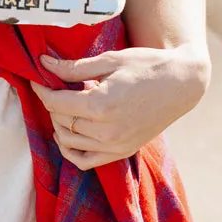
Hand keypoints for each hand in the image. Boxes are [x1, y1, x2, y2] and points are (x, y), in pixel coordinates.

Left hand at [30, 44, 210, 170]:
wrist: (182, 83)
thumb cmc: (147, 65)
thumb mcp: (110, 60)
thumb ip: (74, 67)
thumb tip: (44, 64)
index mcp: (101, 105)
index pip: (56, 103)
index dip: (42, 90)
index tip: (39, 79)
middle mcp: (106, 130)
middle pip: (60, 121)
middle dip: (52, 104)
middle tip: (55, 87)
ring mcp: (115, 145)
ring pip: (69, 142)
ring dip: (59, 124)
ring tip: (64, 106)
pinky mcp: (123, 152)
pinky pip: (86, 161)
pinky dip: (71, 151)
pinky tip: (68, 134)